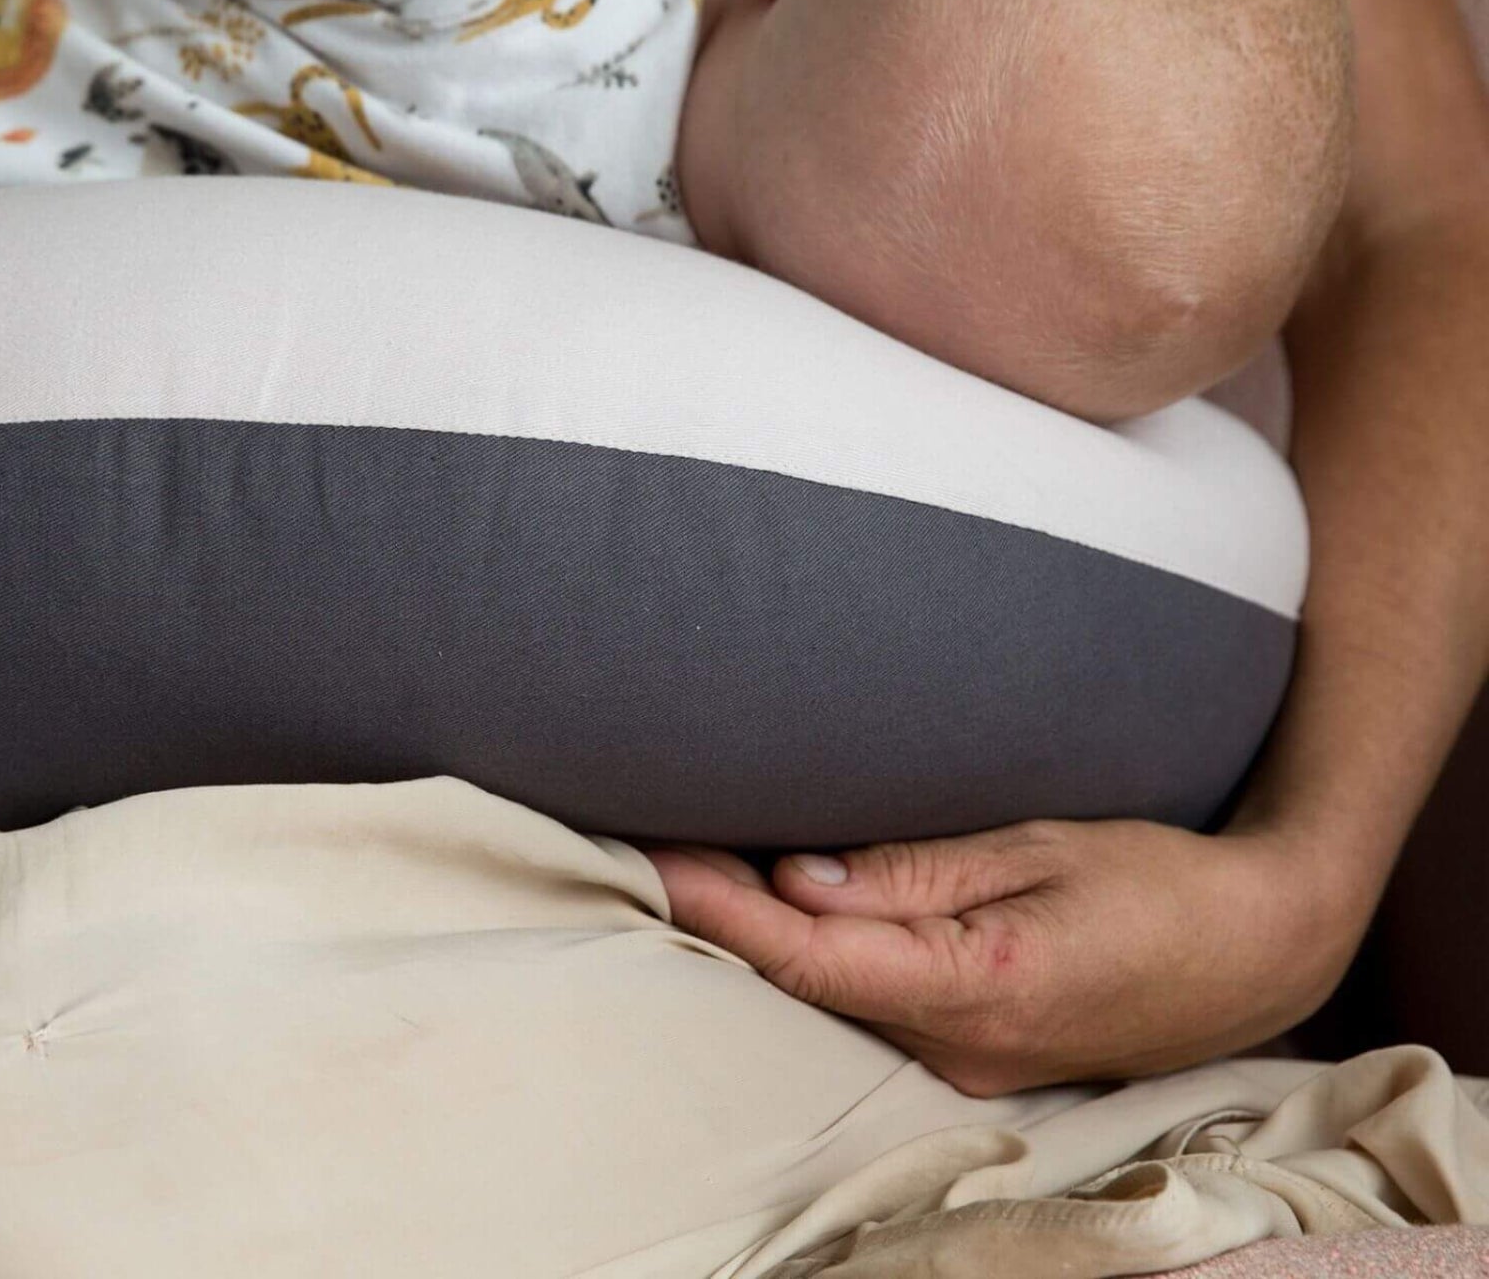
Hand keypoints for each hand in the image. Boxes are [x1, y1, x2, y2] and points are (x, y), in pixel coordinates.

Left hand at [634, 816, 1366, 1095]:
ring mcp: (970, 1066)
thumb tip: (797, 878)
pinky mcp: (980, 1058)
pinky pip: (875, 1006)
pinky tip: (780, 910)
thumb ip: (913, 874)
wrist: (1260, 948)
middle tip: (645, 838)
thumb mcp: (1037, 850)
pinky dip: (819, 960)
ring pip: (834, 1001)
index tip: (654, 856)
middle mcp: (961, 1050)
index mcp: (977, 989)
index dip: (721, 908)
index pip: (811, 956)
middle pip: (807, 986)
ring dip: (763, 938)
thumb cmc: (1156, 880)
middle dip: (722, 918)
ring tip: (690, 859)